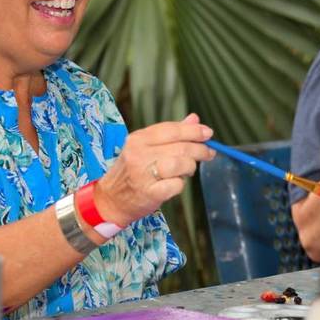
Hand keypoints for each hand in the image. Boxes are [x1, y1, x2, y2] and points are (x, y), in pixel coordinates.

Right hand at [93, 113, 214, 226]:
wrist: (111, 200)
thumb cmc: (132, 172)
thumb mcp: (146, 148)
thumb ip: (170, 134)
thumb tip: (194, 119)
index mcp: (138, 139)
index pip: (171, 129)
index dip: (193, 130)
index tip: (208, 133)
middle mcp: (138, 154)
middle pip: (179, 146)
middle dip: (199, 149)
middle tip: (208, 153)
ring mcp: (142, 174)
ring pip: (180, 164)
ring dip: (190, 167)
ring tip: (188, 170)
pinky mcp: (148, 193)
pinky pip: (176, 185)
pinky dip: (180, 184)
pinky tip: (175, 184)